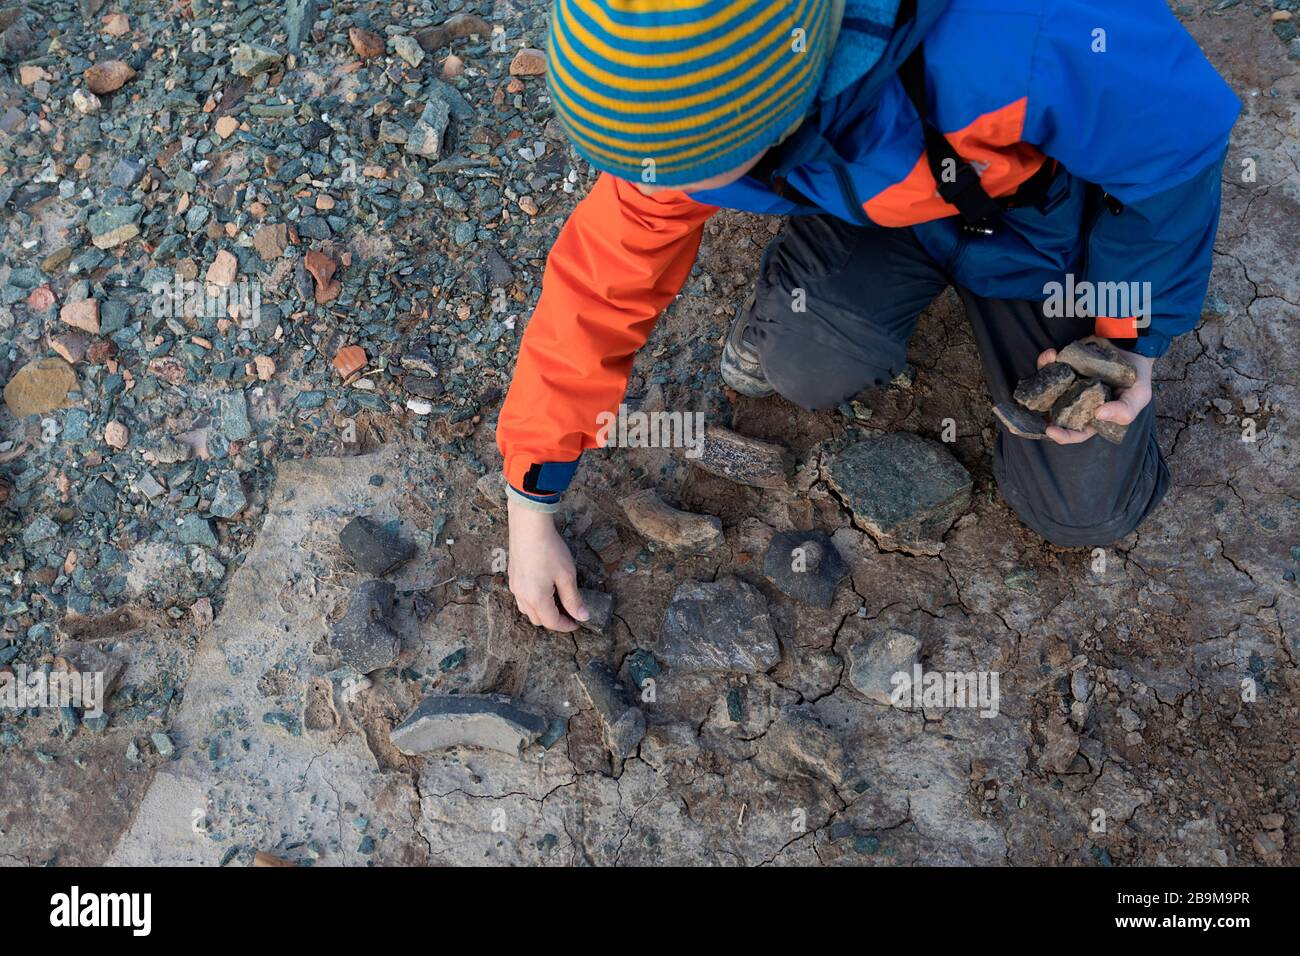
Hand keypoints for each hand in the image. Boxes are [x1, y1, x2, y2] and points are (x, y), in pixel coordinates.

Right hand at [506, 499, 588, 631]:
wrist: (528, 527)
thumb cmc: (550, 550)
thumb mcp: (567, 576)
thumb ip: (574, 599)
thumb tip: (583, 616)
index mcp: (537, 599)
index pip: (552, 622)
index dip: (567, 625)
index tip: (578, 622)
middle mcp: (522, 597)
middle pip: (538, 620)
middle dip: (554, 620)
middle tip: (570, 613)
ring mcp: (515, 587)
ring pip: (528, 610)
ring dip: (542, 612)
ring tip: (557, 601)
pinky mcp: (512, 577)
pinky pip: (522, 598)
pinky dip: (534, 601)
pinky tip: (544, 589)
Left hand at [1038, 347, 1153, 444]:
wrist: (1133, 347)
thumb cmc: (1137, 377)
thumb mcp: (1140, 396)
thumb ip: (1124, 410)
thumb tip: (1099, 415)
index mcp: (1093, 417)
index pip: (1075, 433)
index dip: (1062, 436)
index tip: (1051, 430)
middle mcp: (1077, 404)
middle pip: (1053, 414)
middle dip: (1038, 412)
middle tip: (1028, 408)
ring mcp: (1069, 386)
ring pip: (1047, 390)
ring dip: (1041, 381)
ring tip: (1046, 365)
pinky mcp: (1065, 369)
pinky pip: (1050, 368)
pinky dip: (1047, 362)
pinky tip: (1051, 354)